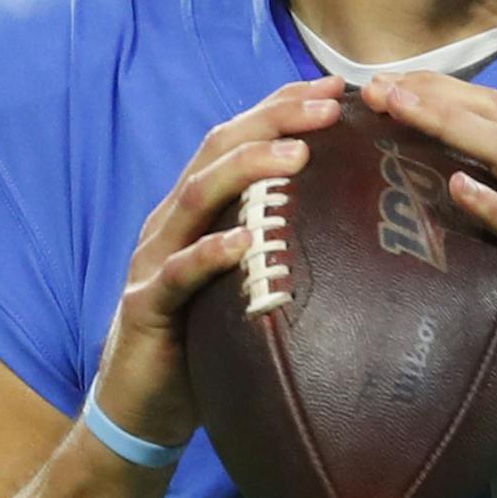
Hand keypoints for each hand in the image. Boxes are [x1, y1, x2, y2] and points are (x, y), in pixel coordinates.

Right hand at [93, 76, 345, 448]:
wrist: (141, 409)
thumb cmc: (205, 342)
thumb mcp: (245, 282)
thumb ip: (280, 245)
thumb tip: (355, 222)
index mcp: (200, 209)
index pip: (240, 138)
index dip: (283, 106)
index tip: (338, 88)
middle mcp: (174, 221)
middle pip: (220, 149)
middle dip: (275, 119)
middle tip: (331, 106)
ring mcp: (155, 260)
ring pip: (197, 197)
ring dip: (247, 170)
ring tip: (297, 154)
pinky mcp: (146, 307)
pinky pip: (179, 274)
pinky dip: (210, 253)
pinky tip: (244, 242)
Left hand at [362, 72, 496, 422]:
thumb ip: (484, 227)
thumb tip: (412, 221)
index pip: (490, 113)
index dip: (437, 92)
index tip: (383, 86)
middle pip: (494, 117)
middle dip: (433, 95)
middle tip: (377, 88)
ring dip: (450, 126)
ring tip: (401, 111)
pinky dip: (494, 204)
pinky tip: (458, 188)